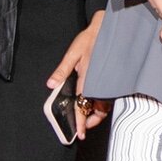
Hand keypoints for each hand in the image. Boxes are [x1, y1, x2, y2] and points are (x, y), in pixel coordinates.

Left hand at [45, 11, 107, 138]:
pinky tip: (95, 102)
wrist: (109, 27)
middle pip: (98, 109)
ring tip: (89, 118)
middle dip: (92, 121)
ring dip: (97, 113)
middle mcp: (98, 82)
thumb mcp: (72, 53)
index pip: (83, 105)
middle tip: (84, 128)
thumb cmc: (90, 38)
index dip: (82, 121)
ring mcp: (107, 80)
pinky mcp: (111, 78)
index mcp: (87, 78)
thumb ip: (62, 70)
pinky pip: (107, 95)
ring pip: (104, 104)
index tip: (81, 133)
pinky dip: (101, 103)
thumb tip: (51, 85)